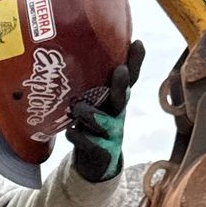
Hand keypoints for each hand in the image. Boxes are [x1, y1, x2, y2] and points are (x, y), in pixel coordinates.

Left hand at [68, 39, 144, 181]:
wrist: (94, 164)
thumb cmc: (92, 124)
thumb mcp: (93, 102)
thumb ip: (87, 83)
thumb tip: (68, 46)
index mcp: (116, 99)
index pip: (130, 78)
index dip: (135, 62)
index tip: (138, 43)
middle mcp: (117, 115)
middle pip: (121, 98)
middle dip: (121, 85)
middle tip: (120, 71)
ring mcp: (111, 135)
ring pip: (104, 121)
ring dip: (91, 113)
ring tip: (78, 108)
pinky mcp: (101, 153)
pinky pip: (88, 143)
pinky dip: (77, 136)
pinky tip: (71, 132)